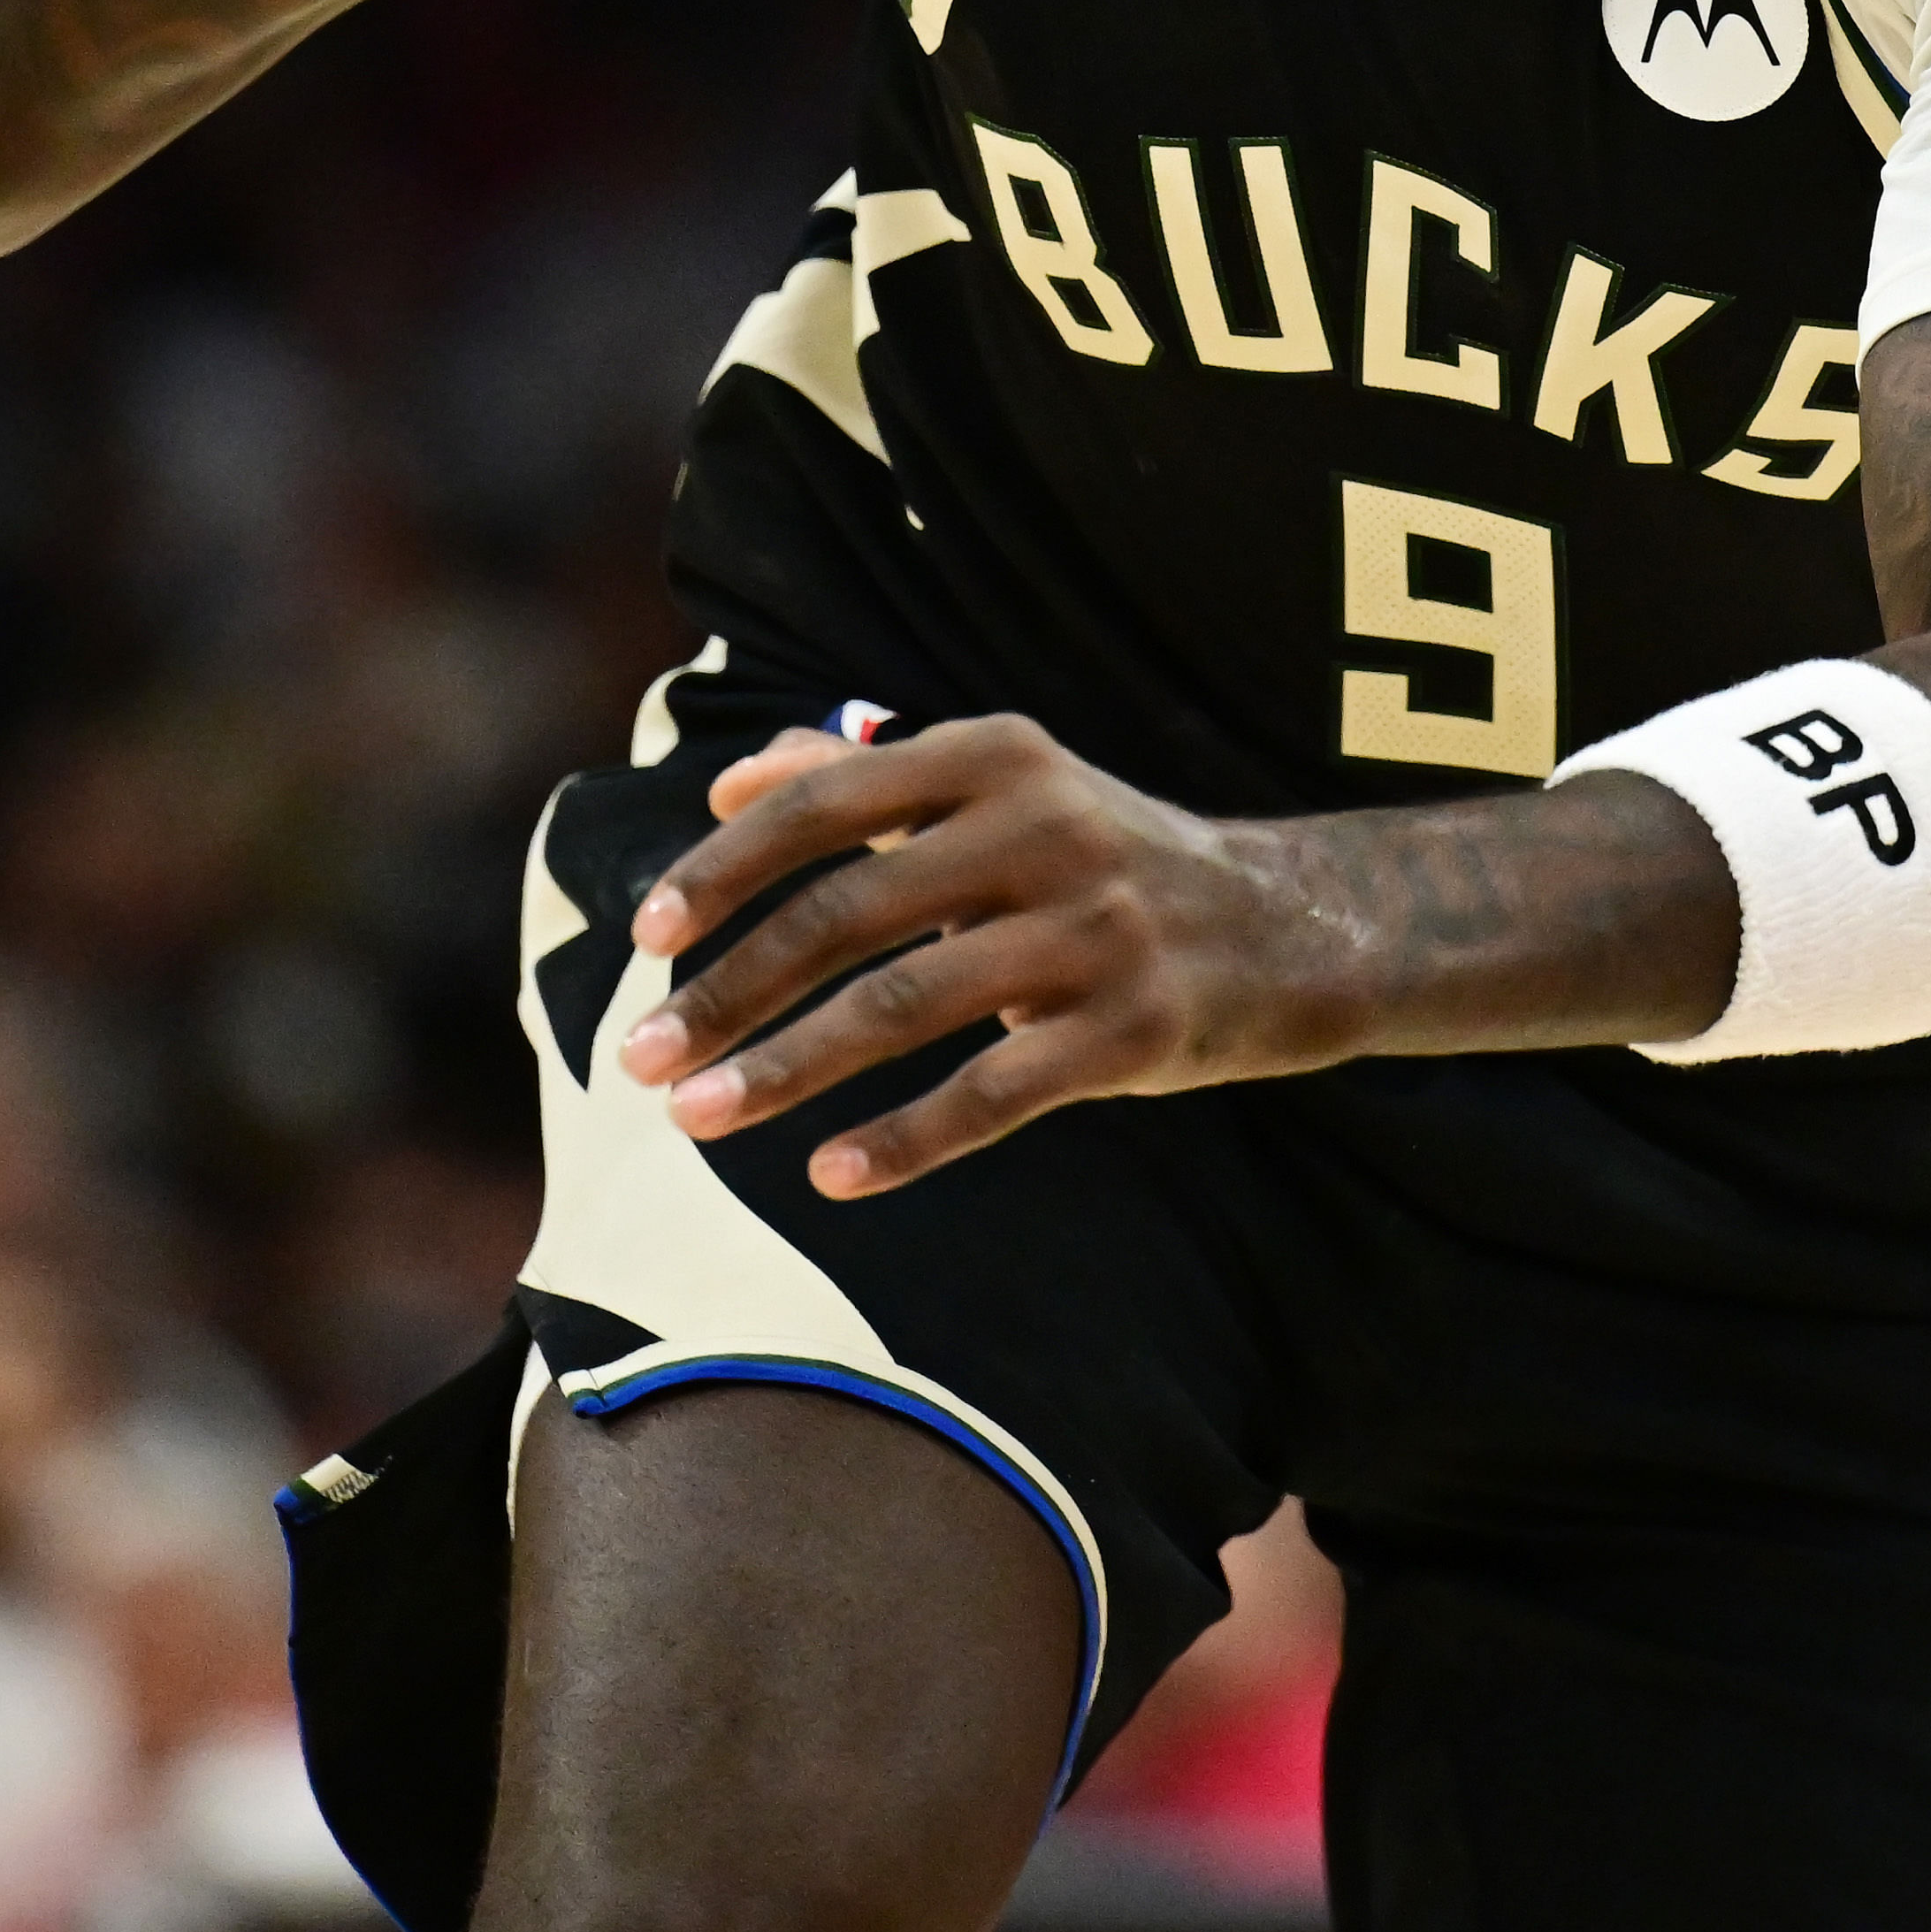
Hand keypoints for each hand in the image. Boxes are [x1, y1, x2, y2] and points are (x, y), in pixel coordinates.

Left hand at [611, 716, 1378, 1196]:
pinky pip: (995, 1093)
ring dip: (784, 1068)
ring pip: (903, 1008)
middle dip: (727, 990)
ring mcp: (1093, 933)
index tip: (648, 937)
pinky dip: (906, 1139)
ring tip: (697, 1119)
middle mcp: (1045, 829)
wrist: (1290, 927)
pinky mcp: (1133, 1031)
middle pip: (845, 914)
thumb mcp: (1007, 789)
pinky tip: (831, 1175)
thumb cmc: (1109, 858)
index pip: (826, 803)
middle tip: (640, 1057)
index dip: (725, 870)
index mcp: (997, 756)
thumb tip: (733, 783)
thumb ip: (872, 776)